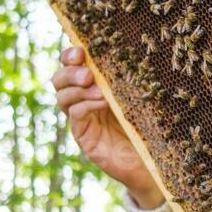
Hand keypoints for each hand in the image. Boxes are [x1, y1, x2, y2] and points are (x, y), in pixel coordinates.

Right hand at [52, 45, 162, 208]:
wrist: (152, 160)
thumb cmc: (149, 124)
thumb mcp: (139, 95)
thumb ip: (128, 77)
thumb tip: (129, 52)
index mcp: (94, 84)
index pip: (72, 64)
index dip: (71, 55)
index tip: (81, 51)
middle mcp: (83, 99)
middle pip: (60, 79)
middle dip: (70, 71)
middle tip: (88, 74)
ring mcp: (81, 118)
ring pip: (63, 96)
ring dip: (77, 88)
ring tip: (96, 87)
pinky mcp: (83, 135)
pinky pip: (76, 115)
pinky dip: (86, 105)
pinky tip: (102, 102)